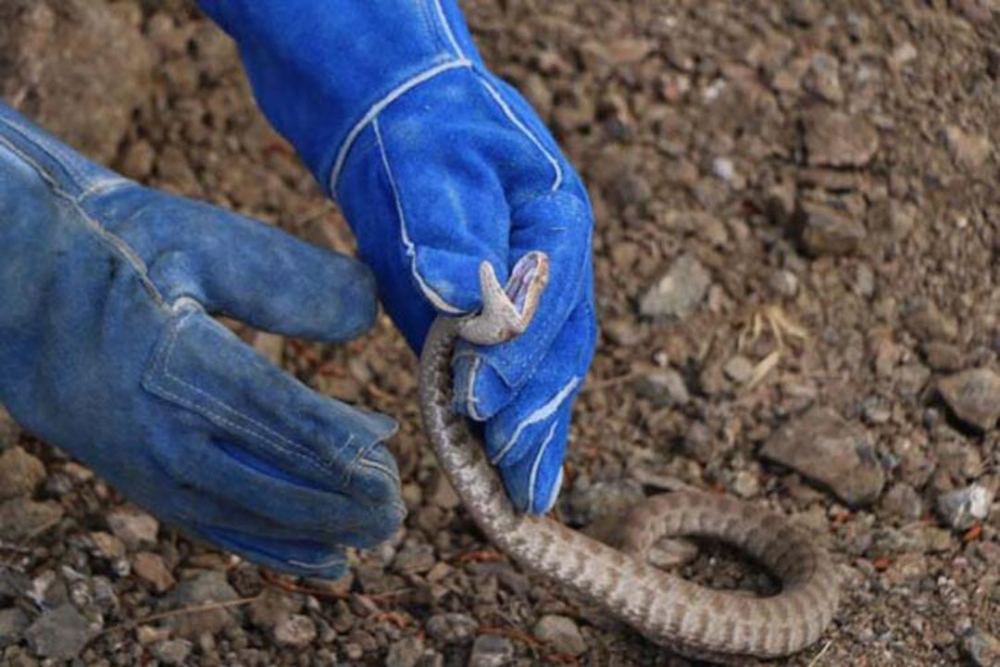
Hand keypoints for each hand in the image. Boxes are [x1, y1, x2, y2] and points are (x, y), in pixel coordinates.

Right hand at [0, 103, 403, 576]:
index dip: (336, 444)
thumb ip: (289, 278)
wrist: (20, 288)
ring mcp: (146, 463)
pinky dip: (273, 547)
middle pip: (270, 482)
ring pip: (248, 516)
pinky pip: (215, 527)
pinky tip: (323, 557)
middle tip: (398, 504)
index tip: (388, 455)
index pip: (276, 416)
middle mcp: (159, 427)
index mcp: (177, 361)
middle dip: (341, 500)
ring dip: (318, 530)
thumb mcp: (203, 240)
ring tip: (378, 532)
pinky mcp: (141, 479)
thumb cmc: (121, 251)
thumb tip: (368, 313)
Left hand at [199, 0, 597, 513]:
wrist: (396, 115)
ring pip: (544, 370)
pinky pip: (511, 372)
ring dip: (533, 432)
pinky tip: (501, 465)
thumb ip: (447, 225)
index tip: (483, 405)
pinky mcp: (493, 313)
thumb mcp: (430, 159)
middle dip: (540, 417)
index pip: (552, 296)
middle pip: (561, 347)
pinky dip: (507, 419)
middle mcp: (554, 262)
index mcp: (557, 215)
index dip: (522, 355)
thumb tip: (463, 294)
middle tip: (521, 487)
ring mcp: (529, 291)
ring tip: (521, 497)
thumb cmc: (416, 127)